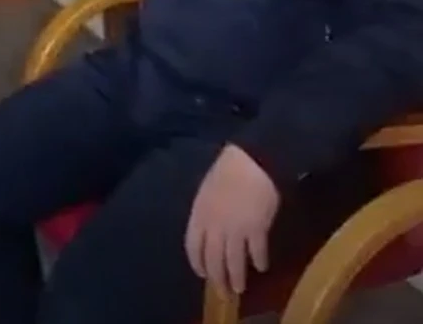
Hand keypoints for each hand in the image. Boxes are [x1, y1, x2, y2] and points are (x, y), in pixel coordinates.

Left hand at [185, 144, 279, 295]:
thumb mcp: (207, 191)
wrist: (251, 162)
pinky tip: (261, 267)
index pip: (193, 247)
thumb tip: (209, 233)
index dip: (197, 263)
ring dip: (237, 278)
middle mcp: (215, 226)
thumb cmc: (227, 171)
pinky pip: (256, 252)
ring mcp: (235, 229)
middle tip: (222, 292)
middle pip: (213, 260)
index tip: (202, 274)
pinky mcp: (256, 230)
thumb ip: (206, 214)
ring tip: (240, 288)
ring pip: (234, 262)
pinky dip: (259, 262)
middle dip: (217, 279)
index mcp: (199, 215)